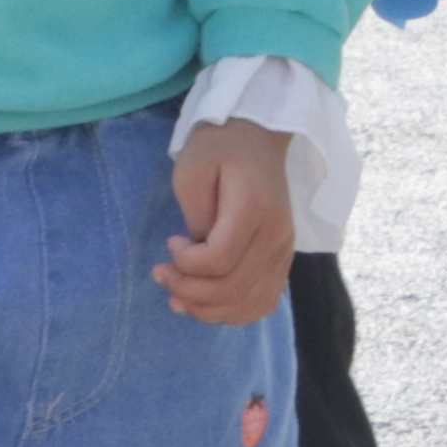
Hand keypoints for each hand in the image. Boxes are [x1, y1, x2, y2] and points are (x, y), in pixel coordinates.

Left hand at [157, 119, 299, 325]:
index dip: (186, 264)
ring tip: (178, 296)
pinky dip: (234, 311)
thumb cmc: (219, 147)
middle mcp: (277, 235)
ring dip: (208, 309)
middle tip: (161, 273)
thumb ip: (195, 217)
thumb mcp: (191, 170)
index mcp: (254, 208)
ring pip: (250, 303)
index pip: (220, 260)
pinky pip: (263, 301)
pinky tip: (208, 304)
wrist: (258, 135)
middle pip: (233, 287)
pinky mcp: (283, 257)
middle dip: (188, 290)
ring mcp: (285, 249)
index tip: (170, 241)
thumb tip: (198, 255)